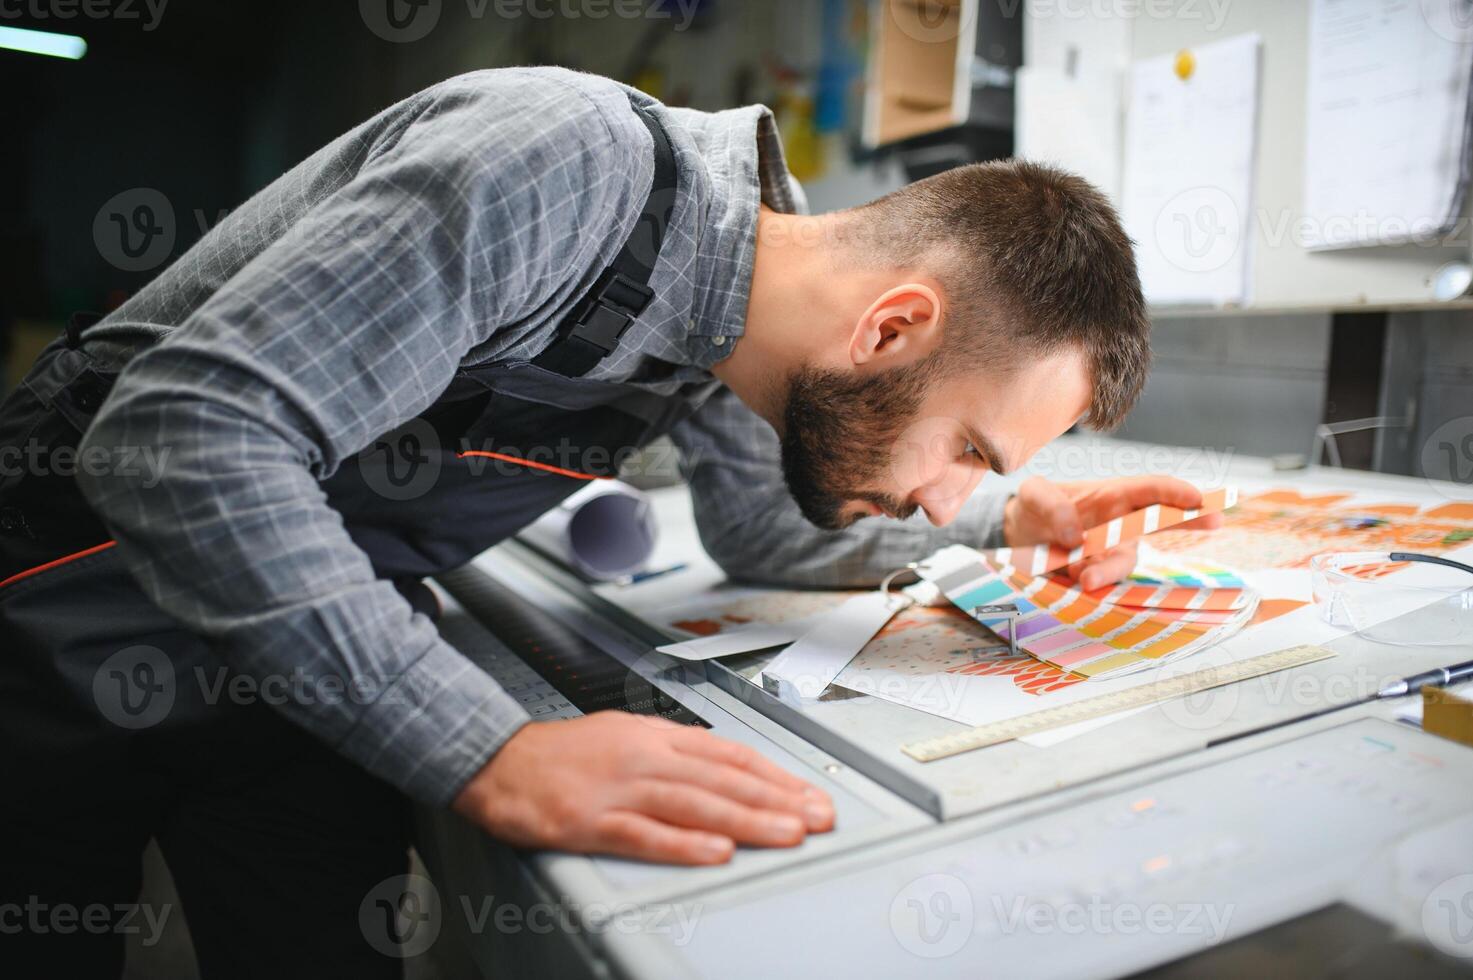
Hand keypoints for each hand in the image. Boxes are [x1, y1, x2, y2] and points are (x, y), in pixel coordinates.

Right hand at [452, 710, 834, 865]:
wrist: (497, 760)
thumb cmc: (561, 753)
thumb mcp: (624, 733)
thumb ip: (672, 750)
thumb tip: (721, 766)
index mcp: (655, 736)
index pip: (729, 754)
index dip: (774, 776)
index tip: (809, 795)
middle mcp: (645, 757)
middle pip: (723, 778)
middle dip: (777, 800)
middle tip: (818, 818)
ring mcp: (620, 789)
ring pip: (695, 804)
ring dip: (747, 820)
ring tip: (787, 834)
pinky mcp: (591, 821)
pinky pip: (645, 834)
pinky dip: (684, 843)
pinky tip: (717, 852)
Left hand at [1002, 476, 1223, 589]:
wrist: (1019, 534)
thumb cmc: (1036, 507)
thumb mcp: (1032, 494)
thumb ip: (1049, 504)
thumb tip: (1074, 535)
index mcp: (1112, 496)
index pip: (1150, 490)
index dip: (1175, 492)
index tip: (1198, 499)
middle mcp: (1120, 525)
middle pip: (1159, 523)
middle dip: (1189, 520)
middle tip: (1215, 520)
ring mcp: (1110, 553)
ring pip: (1123, 563)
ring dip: (1109, 570)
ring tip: (1085, 578)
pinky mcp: (1095, 576)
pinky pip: (1100, 583)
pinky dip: (1086, 582)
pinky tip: (1069, 579)